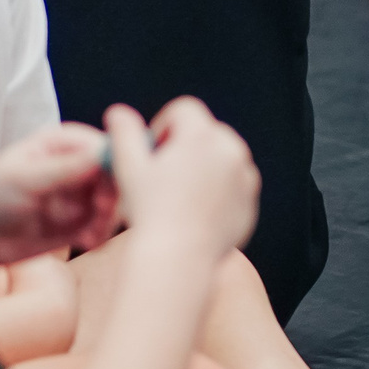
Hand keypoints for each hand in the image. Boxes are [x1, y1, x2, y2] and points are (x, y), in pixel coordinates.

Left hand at [0, 125, 119, 268]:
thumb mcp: (25, 180)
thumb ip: (64, 169)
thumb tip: (102, 155)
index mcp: (61, 143)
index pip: (101, 145)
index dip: (114, 161)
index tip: (112, 182)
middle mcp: (76, 164)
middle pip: (115, 173)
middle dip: (113, 194)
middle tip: (102, 212)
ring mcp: (81, 193)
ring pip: (115, 201)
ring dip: (108, 218)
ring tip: (89, 235)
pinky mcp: (82, 220)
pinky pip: (105, 225)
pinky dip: (101, 234)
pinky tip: (85, 242)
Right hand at [105, 98, 259, 257]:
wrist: (179, 258)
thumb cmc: (150, 212)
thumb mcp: (129, 168)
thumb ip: (125, 134)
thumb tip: (118, 112)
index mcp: (202, 135)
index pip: (184, 110)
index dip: (163, 126)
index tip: (152, 153)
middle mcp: (230, 149)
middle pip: (206, 131)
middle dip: (185, 145)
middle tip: (163, 176)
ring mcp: (244, 175)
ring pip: (221, 157)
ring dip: (203, 166)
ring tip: (178, 196)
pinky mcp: (250, 200)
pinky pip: (233, 183)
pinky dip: (218, 189)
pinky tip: (194, 211)